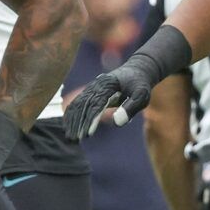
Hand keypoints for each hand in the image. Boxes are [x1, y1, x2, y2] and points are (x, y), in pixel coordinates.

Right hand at [62, 28, 191, 140]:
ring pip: (78, 104)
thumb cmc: (140, 85)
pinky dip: (71, 114)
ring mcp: (92, 87)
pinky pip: (78, 102)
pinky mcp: (91, 91)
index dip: (90, 120)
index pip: (96, 105)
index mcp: (107, 85)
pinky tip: (68, 125)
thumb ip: (130, 108)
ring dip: (72, 120)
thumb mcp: (141, 96)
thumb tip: (117, 123)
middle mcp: (96, 85)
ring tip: (70, 137)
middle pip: (83, 105)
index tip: (86, 134)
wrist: (137, 70)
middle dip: (77, 123)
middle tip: (74, 139)